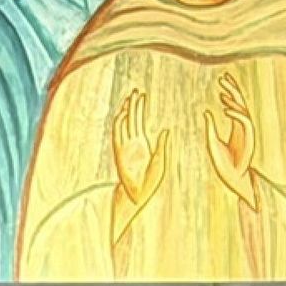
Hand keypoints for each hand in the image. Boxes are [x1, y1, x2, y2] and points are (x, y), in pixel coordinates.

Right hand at [111, 89, 168, 206]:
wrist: (137, 195)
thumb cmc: (150, 182)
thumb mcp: (160, 163)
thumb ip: (162, 147)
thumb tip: (166, 131)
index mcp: (142, 144)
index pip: (139, 121)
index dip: (140, 108)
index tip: (142, 95)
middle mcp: (132, 143)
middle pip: (131, 119)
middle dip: (133, 105)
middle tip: (135, 90)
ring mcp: (124, 147)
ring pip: (124, 124)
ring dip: (126, 112)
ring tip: (130, 98)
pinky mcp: (119, 153)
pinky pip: (118, 135)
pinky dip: (120, 124)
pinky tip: (124, 113)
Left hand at [205, 72, 255, 173]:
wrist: (232, 178)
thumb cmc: (223, 163)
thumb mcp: (212, 142)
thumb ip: (210, 127)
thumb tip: (206, 112)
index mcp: (236, 127)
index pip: (235, 105)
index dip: (230, 92)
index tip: (222, 82)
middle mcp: (243, 128)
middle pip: (240, 104)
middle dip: (233, 90)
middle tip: (224, 77)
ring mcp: (247, 133)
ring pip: (243, 110)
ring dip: (234, 100)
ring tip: (223, 92)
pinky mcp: (249, 139)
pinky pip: (245, 122)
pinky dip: (236, 114)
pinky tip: (225, 109)